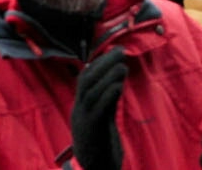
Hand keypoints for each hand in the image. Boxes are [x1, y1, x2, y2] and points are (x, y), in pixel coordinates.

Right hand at [70, 49, 126, 169]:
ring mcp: (83, 121)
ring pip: (91, 92)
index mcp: (79, 109)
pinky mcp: (92, 131)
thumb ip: (108, 103)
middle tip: (120, 51)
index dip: (98, 64)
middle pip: (86, 81)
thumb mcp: (103, 122)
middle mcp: (78, 112)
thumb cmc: (100, 150)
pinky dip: (109, 94)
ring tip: (122, 65)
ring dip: (107, 76)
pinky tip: (120, 84)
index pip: (85, 80)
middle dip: (102, 63)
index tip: (114, 52)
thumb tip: (117, 81)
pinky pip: (99, 109)